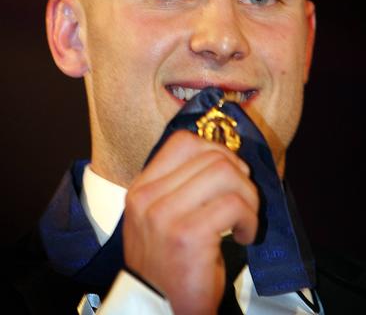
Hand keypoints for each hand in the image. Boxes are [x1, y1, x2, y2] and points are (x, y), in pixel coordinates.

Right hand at [123, 130, 258, 314]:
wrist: (159, 307)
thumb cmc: (169, 261)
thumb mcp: (161, 216)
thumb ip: (181, 184)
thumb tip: (224, 158)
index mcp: (142, 187)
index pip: (183, 142)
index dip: (216, 150)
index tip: (230, 173)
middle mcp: (147, 197)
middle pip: (211, 155)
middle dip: (240, 176)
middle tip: (243, 201)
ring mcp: (164, 215)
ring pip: (226, 173)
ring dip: (248, 197)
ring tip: (244, 219)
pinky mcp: (187, 235)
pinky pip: (234, 205)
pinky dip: (250, 219)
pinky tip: (244, 236)